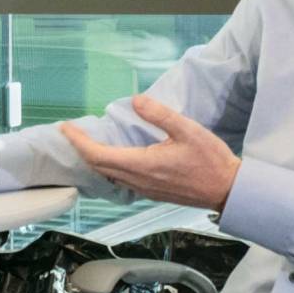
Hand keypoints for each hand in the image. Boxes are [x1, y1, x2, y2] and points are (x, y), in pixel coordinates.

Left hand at [59, 96, 239, 210]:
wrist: (227, 190)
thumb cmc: (211, 161)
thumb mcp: (188, 130)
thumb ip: (160, 115)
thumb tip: (136, 100)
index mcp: (142, 165)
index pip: (98, 155)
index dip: (78, 141)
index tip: (66, 127)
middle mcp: (138, 181)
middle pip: (98, 167)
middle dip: (81, 148)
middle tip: (71, 131)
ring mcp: (143, 189)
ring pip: (108, 175)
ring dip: (94, 159)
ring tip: (87, 141)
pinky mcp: (151, 192)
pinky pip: (120, 180)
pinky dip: (109, 166)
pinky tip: (112, 156)